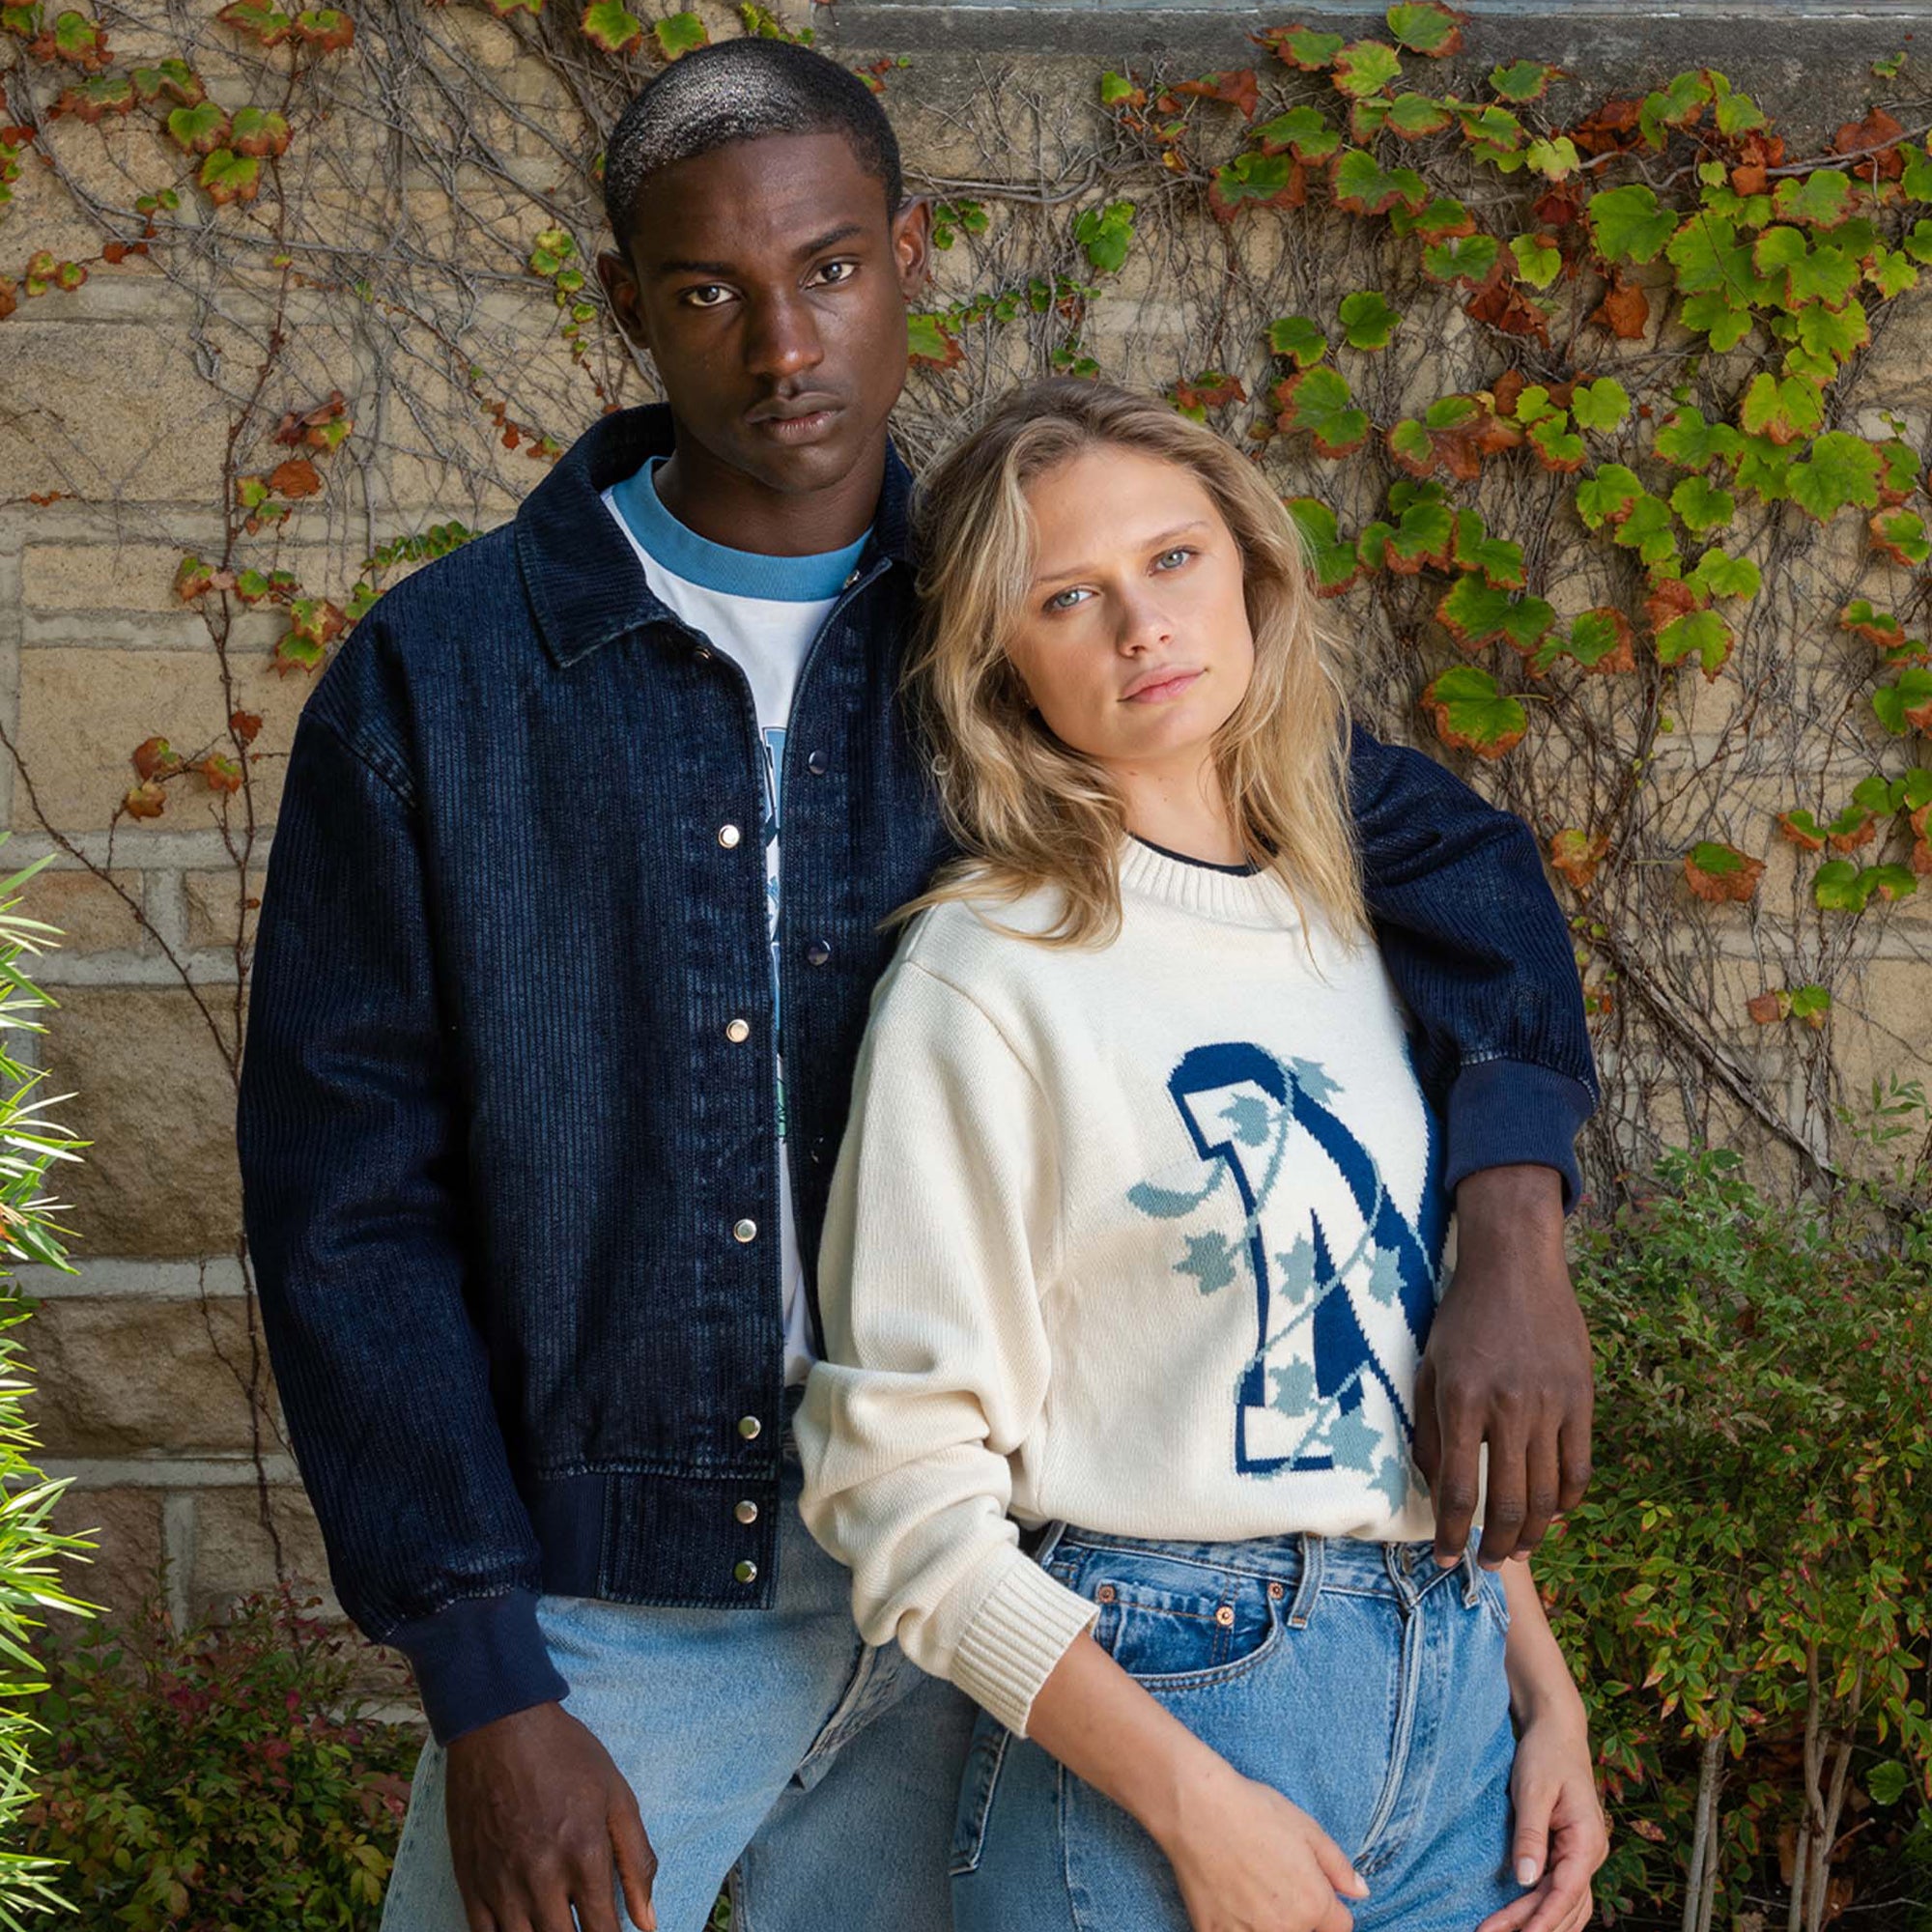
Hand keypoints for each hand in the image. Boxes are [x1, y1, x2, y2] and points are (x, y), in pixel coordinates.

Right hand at [445, 1700, 657, 1931]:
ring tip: (558, 1926)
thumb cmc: (566, 1755)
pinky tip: (523, 1929)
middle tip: (587, 1926)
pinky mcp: (470, 1881)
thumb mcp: (616, 1796)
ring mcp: (501, 1884)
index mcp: (584, 1856)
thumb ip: (637, 1861)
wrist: (500, 1725)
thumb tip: (649, 1922)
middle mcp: (542, 1879)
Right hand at [1155, 1757, 1368, 1931]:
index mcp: (1313, 1905)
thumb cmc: (1253, 1810)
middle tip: (1275, 1882)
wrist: (1197, 1807)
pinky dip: (1237, 1926)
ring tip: (1251, 1889)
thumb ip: (1338, 1867)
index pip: (1340, 1927)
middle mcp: (1284, 1929)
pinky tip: (1229, 1899)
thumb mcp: (1307, 1828)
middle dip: (1299, 1915)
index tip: (1310, 1889)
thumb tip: (1360, 1892)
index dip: (1328, 1907)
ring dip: (1269, 1923)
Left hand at [1414, 1165, 1592, 1569]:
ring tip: (1520, 1549)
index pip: (1459, 1490)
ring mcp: (1551, 1404)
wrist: (1514, 1267)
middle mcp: (1508, 1409)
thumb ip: (1430, 1431)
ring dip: (1535, 1533)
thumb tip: (1436, 1488)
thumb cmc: (1462, 1320)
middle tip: (1489, 1564)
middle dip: (1498, 1546)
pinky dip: (1570, 1499)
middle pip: (1510, 1504)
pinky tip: (1555, 1512)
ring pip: (1550, 1494)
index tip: (1446, 1561)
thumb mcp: (1429, 1369)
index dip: (1452, 1536)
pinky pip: (1580, 1465)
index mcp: (1462, 1402)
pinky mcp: (1582, 1398)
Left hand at [1476, 1712, 1608, 1931]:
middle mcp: (1591, 1855)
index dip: (1544, 1920)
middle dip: (1529, 1925)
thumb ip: (1530, 1835)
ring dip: (1535, 1922)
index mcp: (1588, 1841)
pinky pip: (1559, 1891)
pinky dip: (1541, 1910)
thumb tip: (1526, 1880)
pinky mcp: (1568, 1853)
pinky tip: (1519, 1921)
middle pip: (1564, 1905)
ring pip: (1565, 1904)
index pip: (1568, 1893)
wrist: (1556, 1732)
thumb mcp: (1533, 1790)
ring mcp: (1581, 1856)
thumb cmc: (1545, 1755)